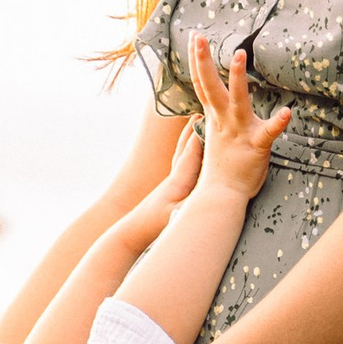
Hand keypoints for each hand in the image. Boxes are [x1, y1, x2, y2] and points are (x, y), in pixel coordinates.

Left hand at [116, 121, 202, 251]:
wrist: (131, 233)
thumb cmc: (153, 226)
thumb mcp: (177, 217)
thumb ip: (192, 205)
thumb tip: (209, 198)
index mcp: (179, 181)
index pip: (192, 152)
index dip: (202, 135)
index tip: (212, 118)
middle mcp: (174, 178)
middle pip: (185, 147)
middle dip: (195, 129)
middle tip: (204, 111)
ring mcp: (170, 183)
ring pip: (182, 154)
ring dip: (189, 138)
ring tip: (196, 122)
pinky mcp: (169, 191)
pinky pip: (182, 165)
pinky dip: (187, 153)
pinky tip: (191, 151)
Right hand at [186, 33, 290, 198]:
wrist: (222, 195)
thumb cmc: (222, 167)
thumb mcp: (216, 135)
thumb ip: (215, 117)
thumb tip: (210, 104)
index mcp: (215, 117)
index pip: (202, 84)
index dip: (196, 61)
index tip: (194, 37)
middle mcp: (224, 120)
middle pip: (210, 86)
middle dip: (203, 60)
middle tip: (199, 36)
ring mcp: (239, 132)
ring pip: (237, 101)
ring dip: (236, 78)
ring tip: (239, 54)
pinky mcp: (256, 146)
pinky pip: (268, 133)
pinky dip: (277, 123)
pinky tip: (287, 112)